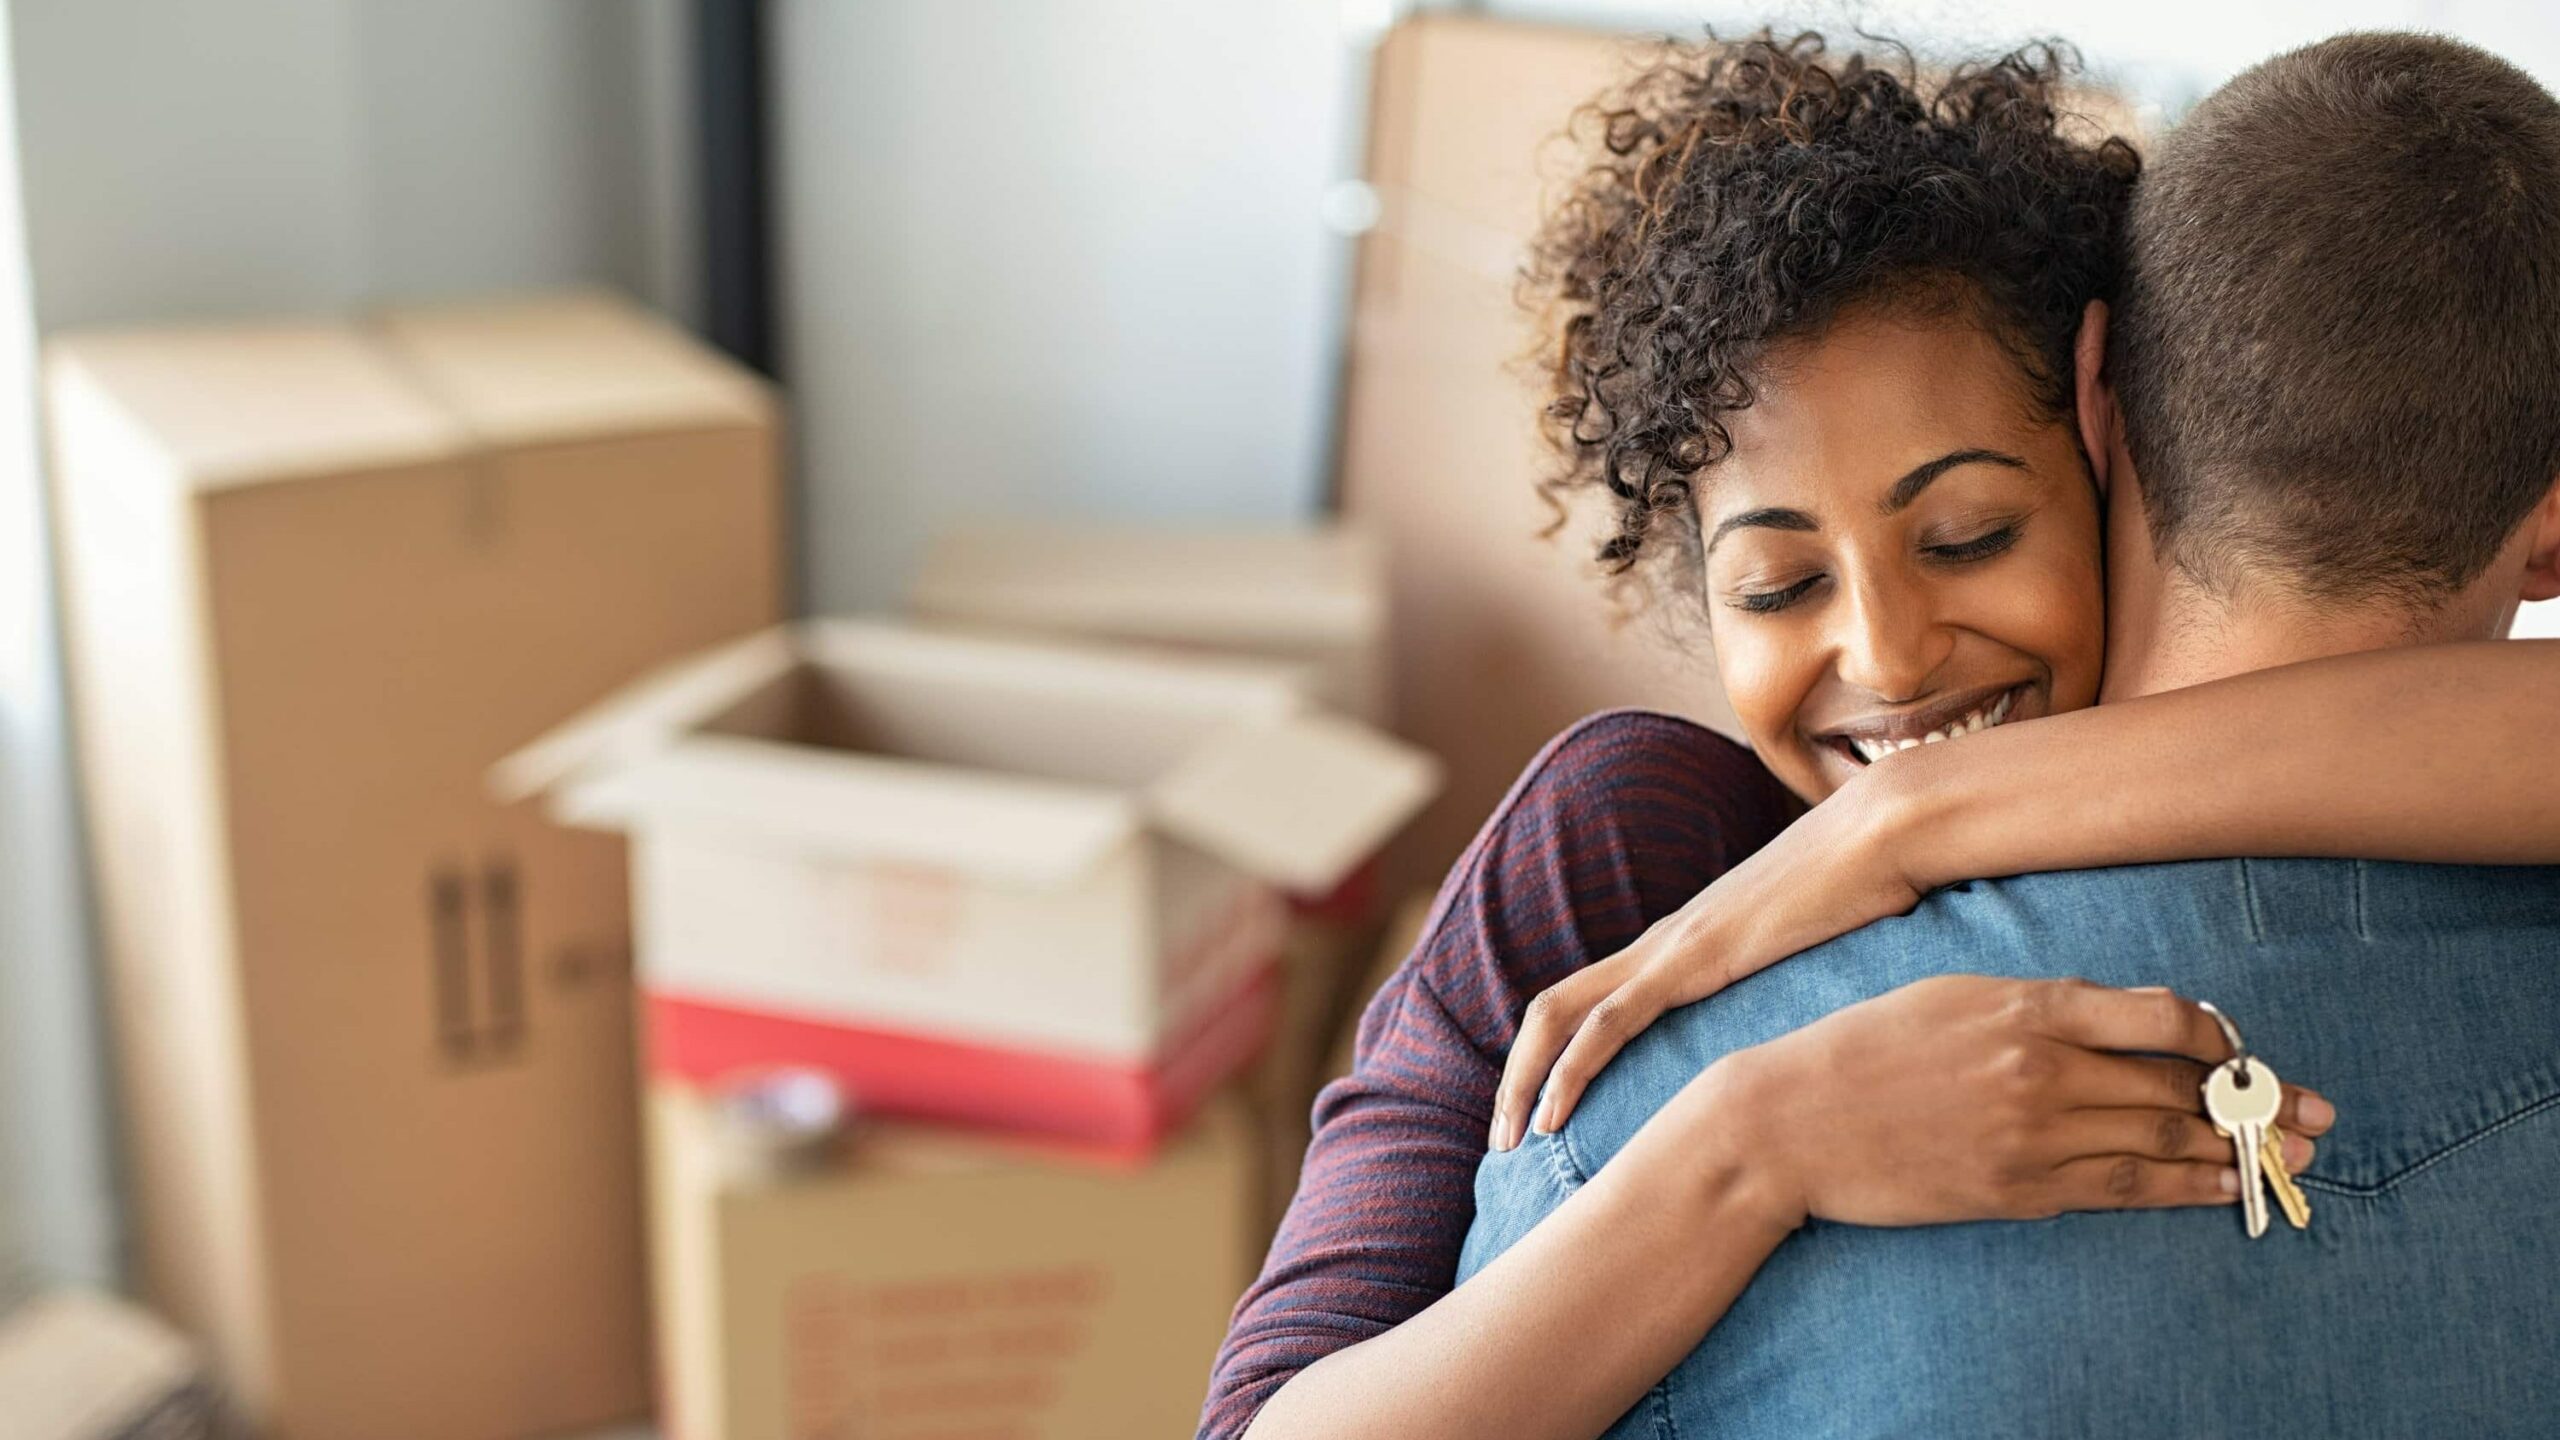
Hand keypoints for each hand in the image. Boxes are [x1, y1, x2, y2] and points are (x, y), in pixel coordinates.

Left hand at [1494, 771, 1929, 1150]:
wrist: (1884, 834)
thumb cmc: (1867, 892)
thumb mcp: (1819, 957)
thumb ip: (1796, 990)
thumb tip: (1819, 1041)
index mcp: (1682, 947)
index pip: (1589, 1003)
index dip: (1553, 1057)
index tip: (1542, 1117)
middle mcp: (1660, 945)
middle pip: (1553, 1009)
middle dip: (1516, 1076)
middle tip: (1502, 1141)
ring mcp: (1670, 948)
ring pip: (1561, 1014)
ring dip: (1524, 1079)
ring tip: (1510, 1140)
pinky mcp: (1692, 958)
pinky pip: (1609, 1020)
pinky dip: (1571, 1068)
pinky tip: (1553, 1114)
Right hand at [1692, 976, 2333, 1228]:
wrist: (1790, 1120)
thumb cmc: (1864, 1047)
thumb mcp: (1952, 994)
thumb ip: (2036, 1004)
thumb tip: (2118, 1021)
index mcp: (2026, 1007)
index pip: (2161, 1018)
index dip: (2218, 1036)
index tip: (2238, 1047)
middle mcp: (2041, 1069)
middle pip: (2178, 1086)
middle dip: (2257, 1101)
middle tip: (2316, 1113)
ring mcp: (2032, 1136)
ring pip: (2162, 1142)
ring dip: (2237, 1150)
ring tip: (2289, 1155)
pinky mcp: (2017, 1190)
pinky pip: (2120, 1190)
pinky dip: (2181, 1189)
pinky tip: (2221, 1188)